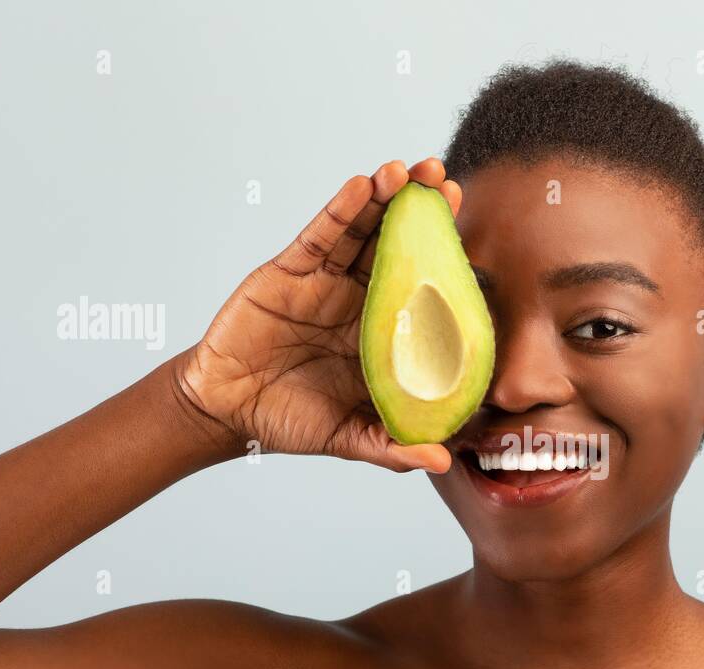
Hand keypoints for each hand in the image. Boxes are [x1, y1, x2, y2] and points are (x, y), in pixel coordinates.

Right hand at [176, 158, 461, 472]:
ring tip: (409, 169)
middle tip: (445, 177)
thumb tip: (443, 463)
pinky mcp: (289, 272)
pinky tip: (363, 185)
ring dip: (386, 197)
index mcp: (385, 330)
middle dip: (422, 209)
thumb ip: (393, 447)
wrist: (228, 412)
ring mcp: (326, 281)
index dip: (446, 255)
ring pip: (362, 230)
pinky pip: (320, 235)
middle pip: (398, 243)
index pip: (423, 284)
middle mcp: (361, 297)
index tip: (475, 232)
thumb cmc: (293, 421)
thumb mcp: (350, 438)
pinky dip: (342, 210)